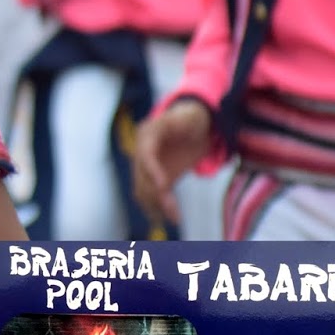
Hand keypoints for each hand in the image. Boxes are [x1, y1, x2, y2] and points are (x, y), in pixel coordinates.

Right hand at [132, 99, 215, 227]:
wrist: (192, 125)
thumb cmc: (192, 119)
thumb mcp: (192, 117)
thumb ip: (186, 124)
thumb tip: (175, 126)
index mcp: (148, 134)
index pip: (145, 154)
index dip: (151, 170)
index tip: (162, 185)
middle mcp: (142, 151)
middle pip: (143, 176)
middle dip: (156, 194)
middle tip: (173, 211)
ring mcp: (147, 166)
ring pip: (145, 189)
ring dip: (156, 205)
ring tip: (174, 217)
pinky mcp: (157, 178)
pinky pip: (153, 195)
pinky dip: (159, 208)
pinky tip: (172, 217)